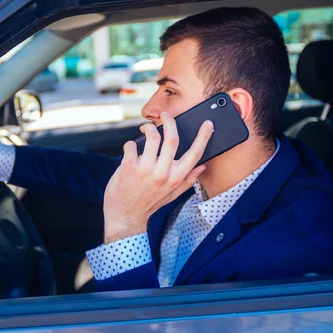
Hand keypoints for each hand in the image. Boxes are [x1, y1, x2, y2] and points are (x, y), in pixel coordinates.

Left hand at [103, 112, 213, 242]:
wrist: (124, 217)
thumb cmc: (148, 204)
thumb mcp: (172, 195)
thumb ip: (187, 180)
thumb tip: (202, 167)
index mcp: (176, 178)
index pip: (195, 154)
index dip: (204, 136)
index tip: (207, 124)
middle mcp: (163, 173)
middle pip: (172, 138)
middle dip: (170, 121)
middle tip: (166, 115)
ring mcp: (146, 169)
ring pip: (152, 137)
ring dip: (149, 129)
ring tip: (146, 130)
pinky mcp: (129, 167)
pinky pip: (131, 145)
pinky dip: (130, 144)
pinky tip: (130, 150)